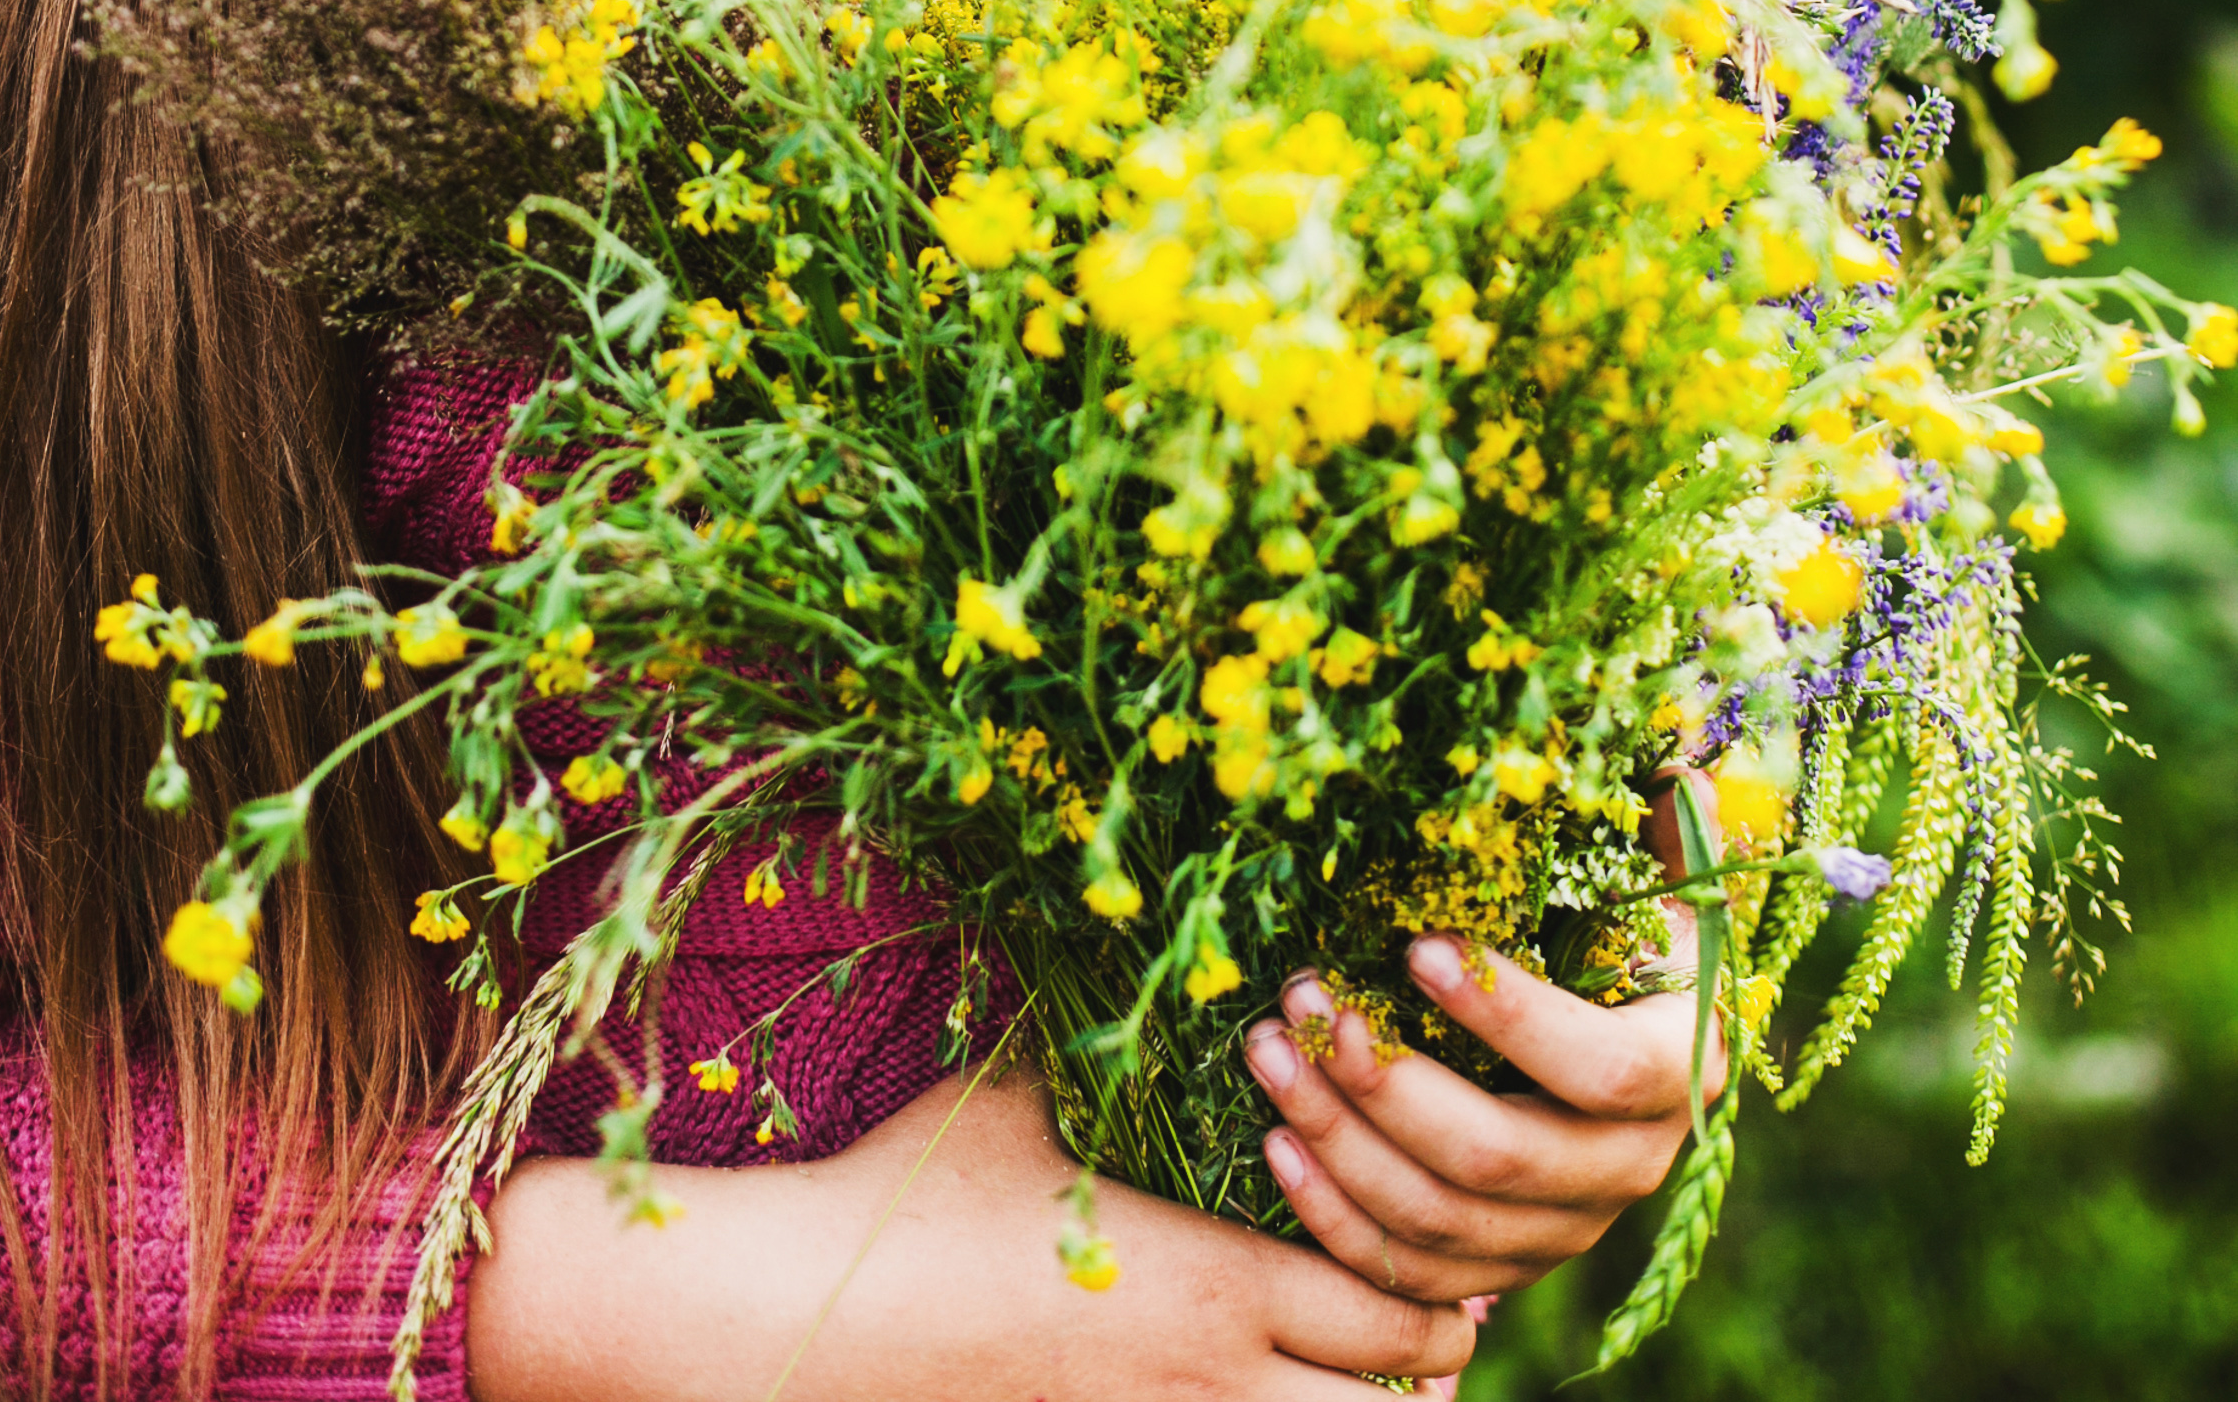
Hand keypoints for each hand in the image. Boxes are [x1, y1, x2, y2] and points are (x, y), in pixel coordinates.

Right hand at [469, 1060, 1480, 1401]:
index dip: (1436, 1294)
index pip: (1385, 1313)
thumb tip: (1118, 912)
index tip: (1454, 1258)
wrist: (811, 1322)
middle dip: (1424, 1365)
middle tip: (1443, 1320)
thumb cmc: (918, 1196)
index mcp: (1210, 1282)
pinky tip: (1268, 1395)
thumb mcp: (1018, 1089)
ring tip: (1378, 1375)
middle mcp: (1204, 1378)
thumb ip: (1083, 1019)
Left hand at [1241, 780, 1727, 1308]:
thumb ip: (1672, 834)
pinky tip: (1275, 1144)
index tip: (1415, 948)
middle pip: (1499, 1160)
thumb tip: (1679, 768)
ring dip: (1340, 1139)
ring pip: (1442, 1222)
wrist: (1629, 1068)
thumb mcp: (1662, 888)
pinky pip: (1411, 1274)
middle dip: (1388, 1084)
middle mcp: (1627, 1171)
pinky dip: (1336, 1220)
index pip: (1599, 1068)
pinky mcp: (1502, 1270)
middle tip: (1304, 1000)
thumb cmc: (1631, 948)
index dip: (1509, 1018)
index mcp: (1676, 1073)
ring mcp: (1562, 1233)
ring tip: (1267, 1050)